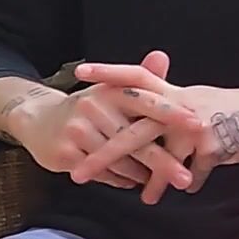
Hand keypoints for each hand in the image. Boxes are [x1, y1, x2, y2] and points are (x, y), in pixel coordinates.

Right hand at [3, 50, 198, 202]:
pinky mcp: (65, 152)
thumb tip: (162, 56)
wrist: (39, 120)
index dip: (173, 113)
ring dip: (142, 174)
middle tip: (185, 179)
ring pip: (120, 160)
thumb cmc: (90, 107)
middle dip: (163, 161)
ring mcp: (77, 130)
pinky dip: (120, 180)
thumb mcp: (114, 90)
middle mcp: (93, 107)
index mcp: (111, 90)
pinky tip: (132, 182)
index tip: (199, 125)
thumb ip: (143, 78)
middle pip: (136, 139)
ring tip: (158, 182)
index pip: (147, 100)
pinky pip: (101, 173)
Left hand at [68, 61, 238, 194]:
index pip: (136, 76)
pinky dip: (190, 182)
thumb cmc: (233, 106)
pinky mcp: (213, 147)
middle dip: (104, 156)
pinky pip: (194, 172)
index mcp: (175, 93)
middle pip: (133, 132)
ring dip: (151, 182)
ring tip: (145, 198)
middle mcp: (180, 108)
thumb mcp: (198, 98)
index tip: (81, 74)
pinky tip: (188, 189)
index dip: (109, 73)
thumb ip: (170, 107)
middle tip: (79, 174)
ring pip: (161, 160)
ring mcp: (195, 127)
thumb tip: (146, 122)